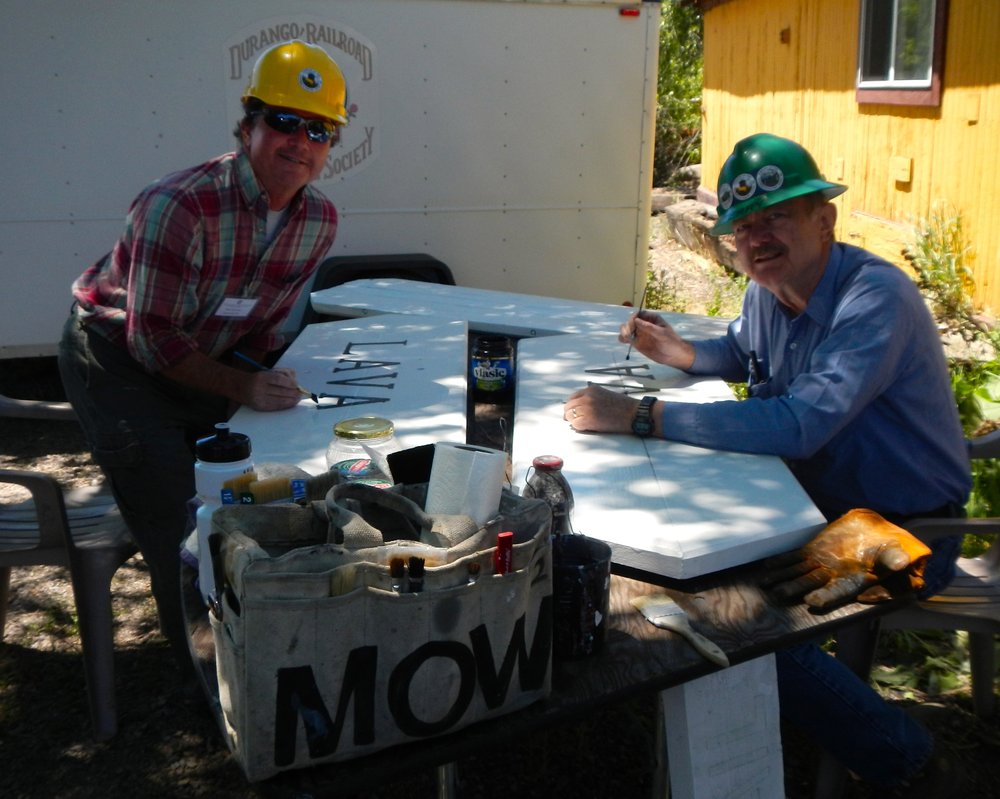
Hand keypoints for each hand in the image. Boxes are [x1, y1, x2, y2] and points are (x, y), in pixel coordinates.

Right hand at [242, 367, 302, 410]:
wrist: (240, 387)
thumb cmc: (258, 378)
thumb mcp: (267, 371)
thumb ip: (282, 373)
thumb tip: (295, 379)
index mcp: (261, 377)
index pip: (279, 379)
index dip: (290, 382)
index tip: (297, 384)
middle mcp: (259, 388)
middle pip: (281, 391)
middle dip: (293, 393)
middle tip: (300, 393)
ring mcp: (259, 399)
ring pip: (280, 400)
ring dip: (291, 400)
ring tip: (298, 398)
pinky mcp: (260, 407)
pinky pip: (275, 406)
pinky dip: (285, 405)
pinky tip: (291, 403)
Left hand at [564, 384, 638, 433]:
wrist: (634, 414)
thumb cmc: (623, 406)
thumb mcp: (605, 395)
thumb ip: (591, 398)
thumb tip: (578, 407)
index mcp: (590, 389)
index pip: (572, 398)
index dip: (572, 406)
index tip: (575, 413)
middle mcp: (587, 397)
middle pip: (568, 407)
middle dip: (571, 414)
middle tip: (577, 421)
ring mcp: (587, 408)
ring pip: (570, 416)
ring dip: (575, 421)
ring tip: (585, 424)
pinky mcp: (589, 419)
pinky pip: (576, 425)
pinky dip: (580, 428)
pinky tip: (589, 427)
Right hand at [618, 311, 695, 369]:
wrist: (674, 356)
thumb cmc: (671, 342)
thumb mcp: (662, 333)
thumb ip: (649, 327)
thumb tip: (636, 320)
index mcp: (651, 319)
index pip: (639, 314)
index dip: (633, 317)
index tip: (633, 323)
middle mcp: (644, 325)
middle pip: (631, 321)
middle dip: (628, 325)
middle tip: (629, 333)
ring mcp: (640, 334)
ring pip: (627, 329)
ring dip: (624, 331)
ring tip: (626, 338)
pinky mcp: (637, 343)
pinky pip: (627, 339)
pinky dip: (623, 338)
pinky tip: (624, 341)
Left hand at [762, 509, 931, 609]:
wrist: (878, 533)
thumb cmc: (892, 549)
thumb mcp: (898, 554)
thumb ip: (896, 561)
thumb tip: (900, 563)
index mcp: (855, 580)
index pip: (838, 591)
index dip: (825, 597)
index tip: (811, 601)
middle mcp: (835, 575)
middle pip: (811, 583)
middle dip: (795, 588)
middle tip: (778, 594)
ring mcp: (822, 563)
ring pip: (799, 571)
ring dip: (782, 577)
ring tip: (765, 583)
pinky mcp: (815, 551)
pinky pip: (796, 556)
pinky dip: (782, 561)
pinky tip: (767, 565)